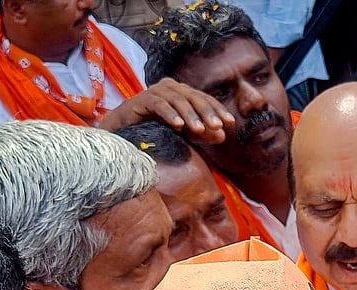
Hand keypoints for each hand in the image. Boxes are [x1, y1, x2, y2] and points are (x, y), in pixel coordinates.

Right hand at [101, 78, 234, 144]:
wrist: (126, 131)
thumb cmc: (157, 129)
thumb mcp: (185, 133)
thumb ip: (203, 133)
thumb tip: (223, 135)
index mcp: (183, 92)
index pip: (204, 99)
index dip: (218, 109)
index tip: (230, 123)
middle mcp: (171, 87)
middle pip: (193, 97)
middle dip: (207, 112)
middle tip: (217, 126)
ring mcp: (156, 91)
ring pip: (178, 100)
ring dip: (190, 115)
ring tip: (199, 130)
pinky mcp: (142, 99)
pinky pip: (159, 105)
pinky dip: (170, 114)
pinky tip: (178, 126)